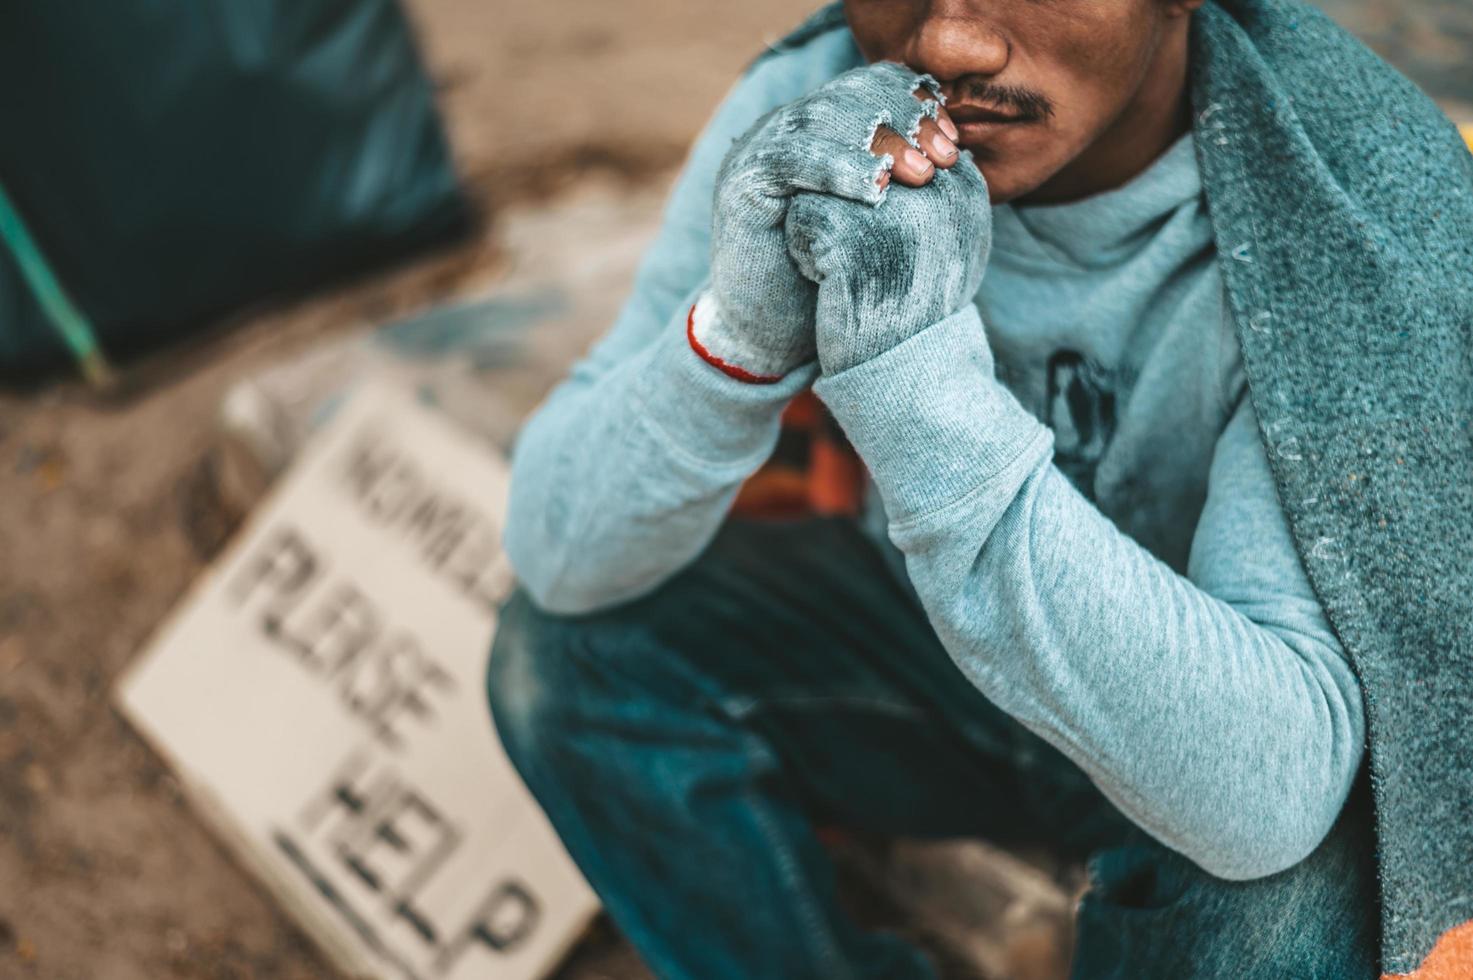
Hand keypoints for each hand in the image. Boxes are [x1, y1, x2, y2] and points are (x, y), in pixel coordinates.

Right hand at [693, 62, 962, 381]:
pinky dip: (836, 168)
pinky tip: (875, 191)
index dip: (916, 105)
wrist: (772, 334)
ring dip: (877, 141)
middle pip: (848, 94)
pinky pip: (789, 158)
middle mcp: (788, 131)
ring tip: (920, 174)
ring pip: (820, 117)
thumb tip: (960, 153)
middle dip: (904, 119)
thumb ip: (904, 184)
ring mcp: (760, 150)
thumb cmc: (831, 283)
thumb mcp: (878, 225)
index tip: (954, 145)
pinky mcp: (741, 181)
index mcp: (823, 133)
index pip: (872, 89)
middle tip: (943, 156)